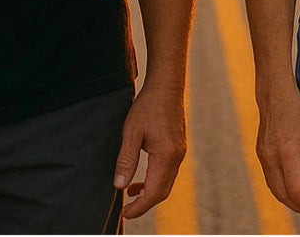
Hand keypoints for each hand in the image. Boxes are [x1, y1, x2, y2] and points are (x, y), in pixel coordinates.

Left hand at [112, 84, 185, 218]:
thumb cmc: (148, 106)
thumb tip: (119, 186)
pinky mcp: (178, 147)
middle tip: (127, 209)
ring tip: (130, 192)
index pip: (154, 192)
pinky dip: (155, 180)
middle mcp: (177, 157)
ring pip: (166, 182)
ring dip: (149, 191)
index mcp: (166, 155)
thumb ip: (126, 160)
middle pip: (162, 192)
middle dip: (144, 203)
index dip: (139, 207)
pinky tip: (141, 177)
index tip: (125, 213)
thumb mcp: (131, 132)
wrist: (166, 86)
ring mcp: (180, 152)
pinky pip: (168, 172)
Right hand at [255, 83, 299, 217]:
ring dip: (288, 199)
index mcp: (286, 152)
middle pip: (282, 194)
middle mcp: (271, 157)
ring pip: (274, 188)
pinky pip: (269, 178)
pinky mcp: (259, 153)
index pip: (296, 190)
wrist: (274, 95)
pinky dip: (280, 188)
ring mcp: (262, 156)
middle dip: (297, 206)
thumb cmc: (295, 112)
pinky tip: (291, 187)